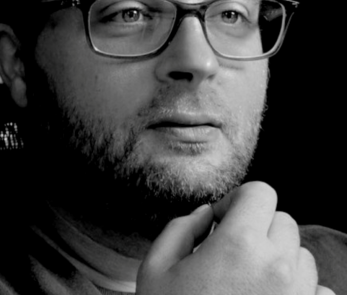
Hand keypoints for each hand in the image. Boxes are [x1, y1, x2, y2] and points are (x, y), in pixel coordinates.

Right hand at [137, 181, 334, 293]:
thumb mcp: (155, 268)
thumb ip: (180, 228)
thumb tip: (205, 214)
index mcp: (239, 244)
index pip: (260, 192)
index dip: (238, 200)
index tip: (222, 221)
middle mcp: (278, 267)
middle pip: (282, 221)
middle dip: (257, 227)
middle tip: (231, 251)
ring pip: (302, 255)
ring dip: (279, 258)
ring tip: (250, 280)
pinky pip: (321, 292)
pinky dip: (301, 290)